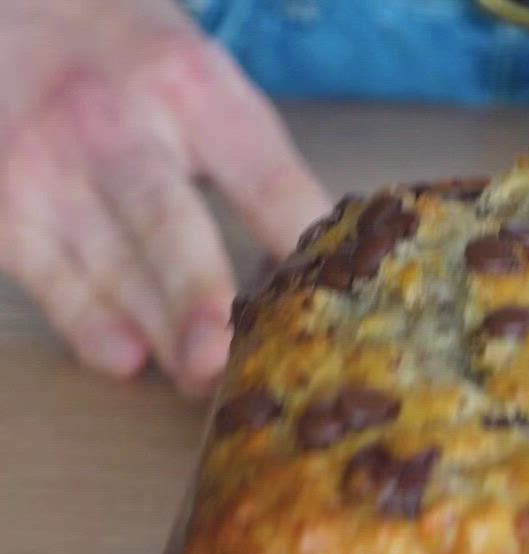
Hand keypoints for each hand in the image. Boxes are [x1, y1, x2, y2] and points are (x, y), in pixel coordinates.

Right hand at [0, 0, 329, 392]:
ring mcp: (53, 166)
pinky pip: (54, 283)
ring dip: (164, 335)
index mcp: (188, 86)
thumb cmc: (126, 61)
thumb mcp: (198, 76)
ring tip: (204, 380)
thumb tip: (311, 273)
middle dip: (199, 298)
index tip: (333, 300)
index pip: (263, 178)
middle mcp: (115, 122)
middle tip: (227, 359)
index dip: (301, 243)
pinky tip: (127, 359)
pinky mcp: (10, 208)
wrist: (10, 12)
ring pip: (115, 270)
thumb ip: (250, 162)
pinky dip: (90, 327)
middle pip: (168, 225)